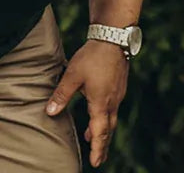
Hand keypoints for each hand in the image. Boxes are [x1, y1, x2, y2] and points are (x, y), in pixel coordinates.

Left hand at [46, 40, 128, 167]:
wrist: (114, 37)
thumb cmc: (93, 56)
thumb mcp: (72, 76)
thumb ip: (61, 95)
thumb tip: (50, 113)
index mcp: (101, 102)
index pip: (100, 132)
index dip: (97, 149)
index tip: (95, 162)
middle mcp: (113, 100)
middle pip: (109, 128)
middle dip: (102, 144)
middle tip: (98, 159)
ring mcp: (118, 92)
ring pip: (112, 117)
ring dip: (103, 130)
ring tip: (93, 139)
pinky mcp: (120, 84)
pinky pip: (114, 106)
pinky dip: (106, 116)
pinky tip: (99, 113)